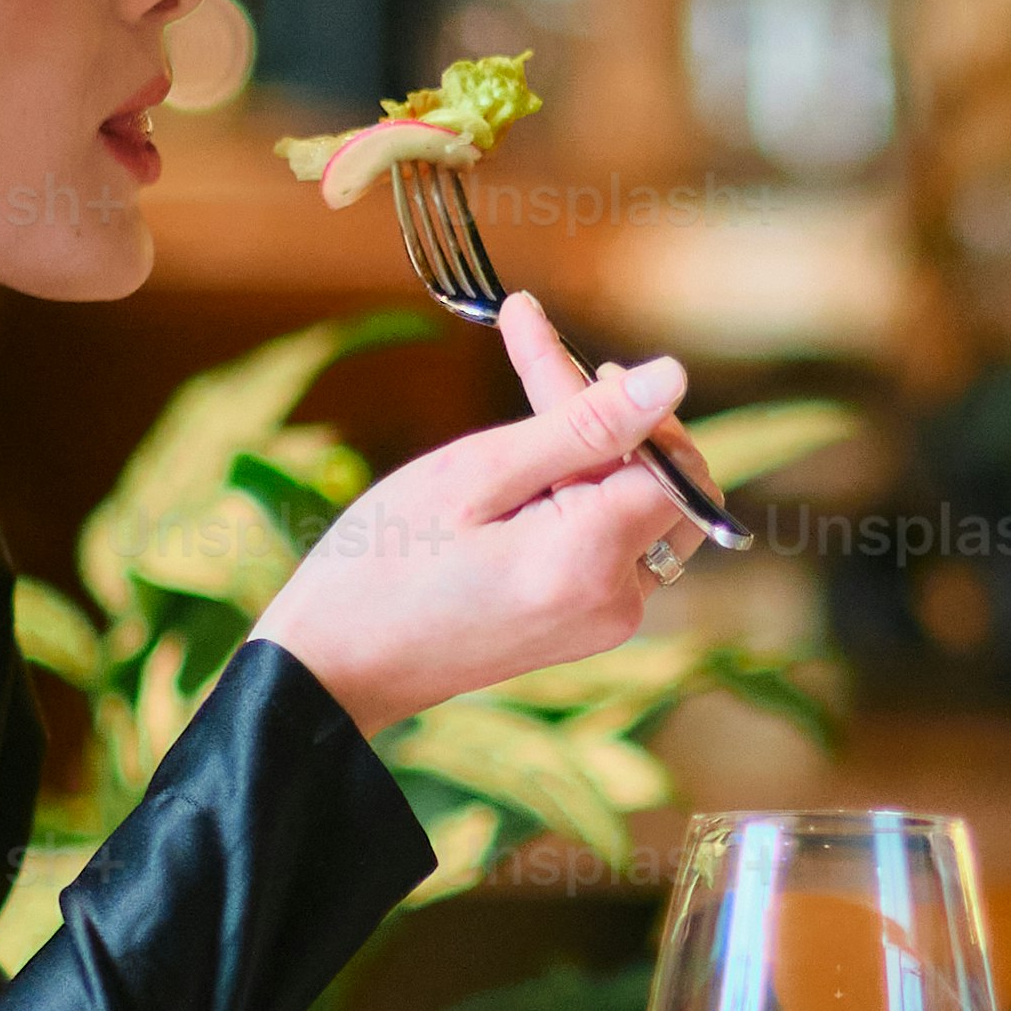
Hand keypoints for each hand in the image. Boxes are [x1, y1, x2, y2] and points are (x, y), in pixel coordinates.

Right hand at [244, 292, 694, 737]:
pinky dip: (576, 499)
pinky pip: (610, 541)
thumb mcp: (478, 473)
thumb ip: (585, 425)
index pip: (664, 455)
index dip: (616, 399)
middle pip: (663, 482)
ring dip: (589, 456)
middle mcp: (619, 602)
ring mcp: (605, 620)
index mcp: (593, 563)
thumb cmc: (387, 561)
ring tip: (512, 431)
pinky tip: (515, 478)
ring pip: (637, 507)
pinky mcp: (586, 624)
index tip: (542, 346)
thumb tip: (672, 378)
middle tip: (535, 368)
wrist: (338, 663)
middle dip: (609, 421)